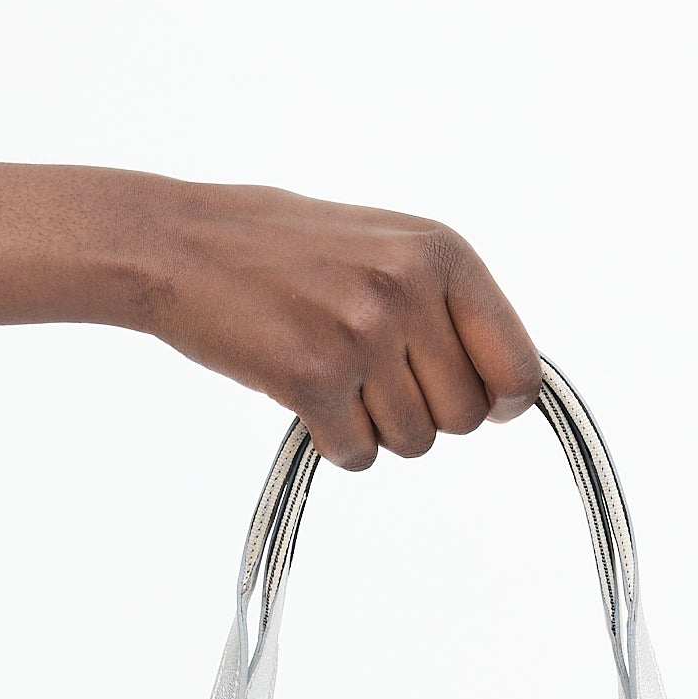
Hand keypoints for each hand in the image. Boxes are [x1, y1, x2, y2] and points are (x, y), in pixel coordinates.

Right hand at [102, 175, 541, 468]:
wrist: (180, 244)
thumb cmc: (282, 249)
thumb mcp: (384, 246)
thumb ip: (446, 303)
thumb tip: (509, 386)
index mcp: (441, 252)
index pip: (518, 367)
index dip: (501, 404)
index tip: (482, 407)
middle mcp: (410, 289)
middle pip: (465, 418)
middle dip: (425, 417)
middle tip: (377, 386)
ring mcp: (362, 333)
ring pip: (412, 442)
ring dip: (375, 430)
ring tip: (335, 380)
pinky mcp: (313, 376)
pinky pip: (357, 454)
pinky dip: (335, 444)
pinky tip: (307, 401)